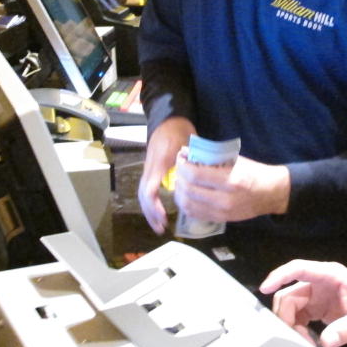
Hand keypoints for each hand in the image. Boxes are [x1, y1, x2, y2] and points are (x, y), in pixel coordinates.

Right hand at [138, 117, 194, 233]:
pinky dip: (150, 203)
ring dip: (149, 211)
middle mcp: (150, 167)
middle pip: (143, 195)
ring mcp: (148, 168)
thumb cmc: (180, 130)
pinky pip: (146, 190)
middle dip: (150, 213)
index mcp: (159, 162)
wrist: (168, 119)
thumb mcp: (189, 143)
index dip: (155, 205)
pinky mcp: (150, 170)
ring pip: (142, 194)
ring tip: (159, 225)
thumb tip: (204, 179)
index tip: (164, 216)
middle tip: (162, 227)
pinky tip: (159, 213)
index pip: (150, 188)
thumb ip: (194, 161)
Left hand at [174, 153, 289, 222]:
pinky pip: (195, 214)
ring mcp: (222, 212)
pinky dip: (186, 204)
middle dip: (179, 178)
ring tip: (181, 182)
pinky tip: (186, 195)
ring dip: (180, 193)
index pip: (196, 175)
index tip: (181, 159)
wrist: (272, 193)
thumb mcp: (236, 160)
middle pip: (189, 191)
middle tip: (179, 170)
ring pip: (188, 205)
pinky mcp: (220, 220)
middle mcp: (224, 199)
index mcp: (230, 180)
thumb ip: (212, 157)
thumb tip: (187, 152)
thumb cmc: (254, 172)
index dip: (183, 167)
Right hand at [260, 260, 346, 346]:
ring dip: (290, 323)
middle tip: (294, 337)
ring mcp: (317, 295)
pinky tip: (307, 340)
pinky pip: (298, 315)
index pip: (299, 269)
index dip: (279, 275)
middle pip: (289, 292)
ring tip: (303, 342)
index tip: (264, 288)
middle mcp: (320, 282)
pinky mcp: (317, 308)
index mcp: (330, 275)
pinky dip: (297, 328)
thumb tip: (326, 340)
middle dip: (285, 314)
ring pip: (291, 305)